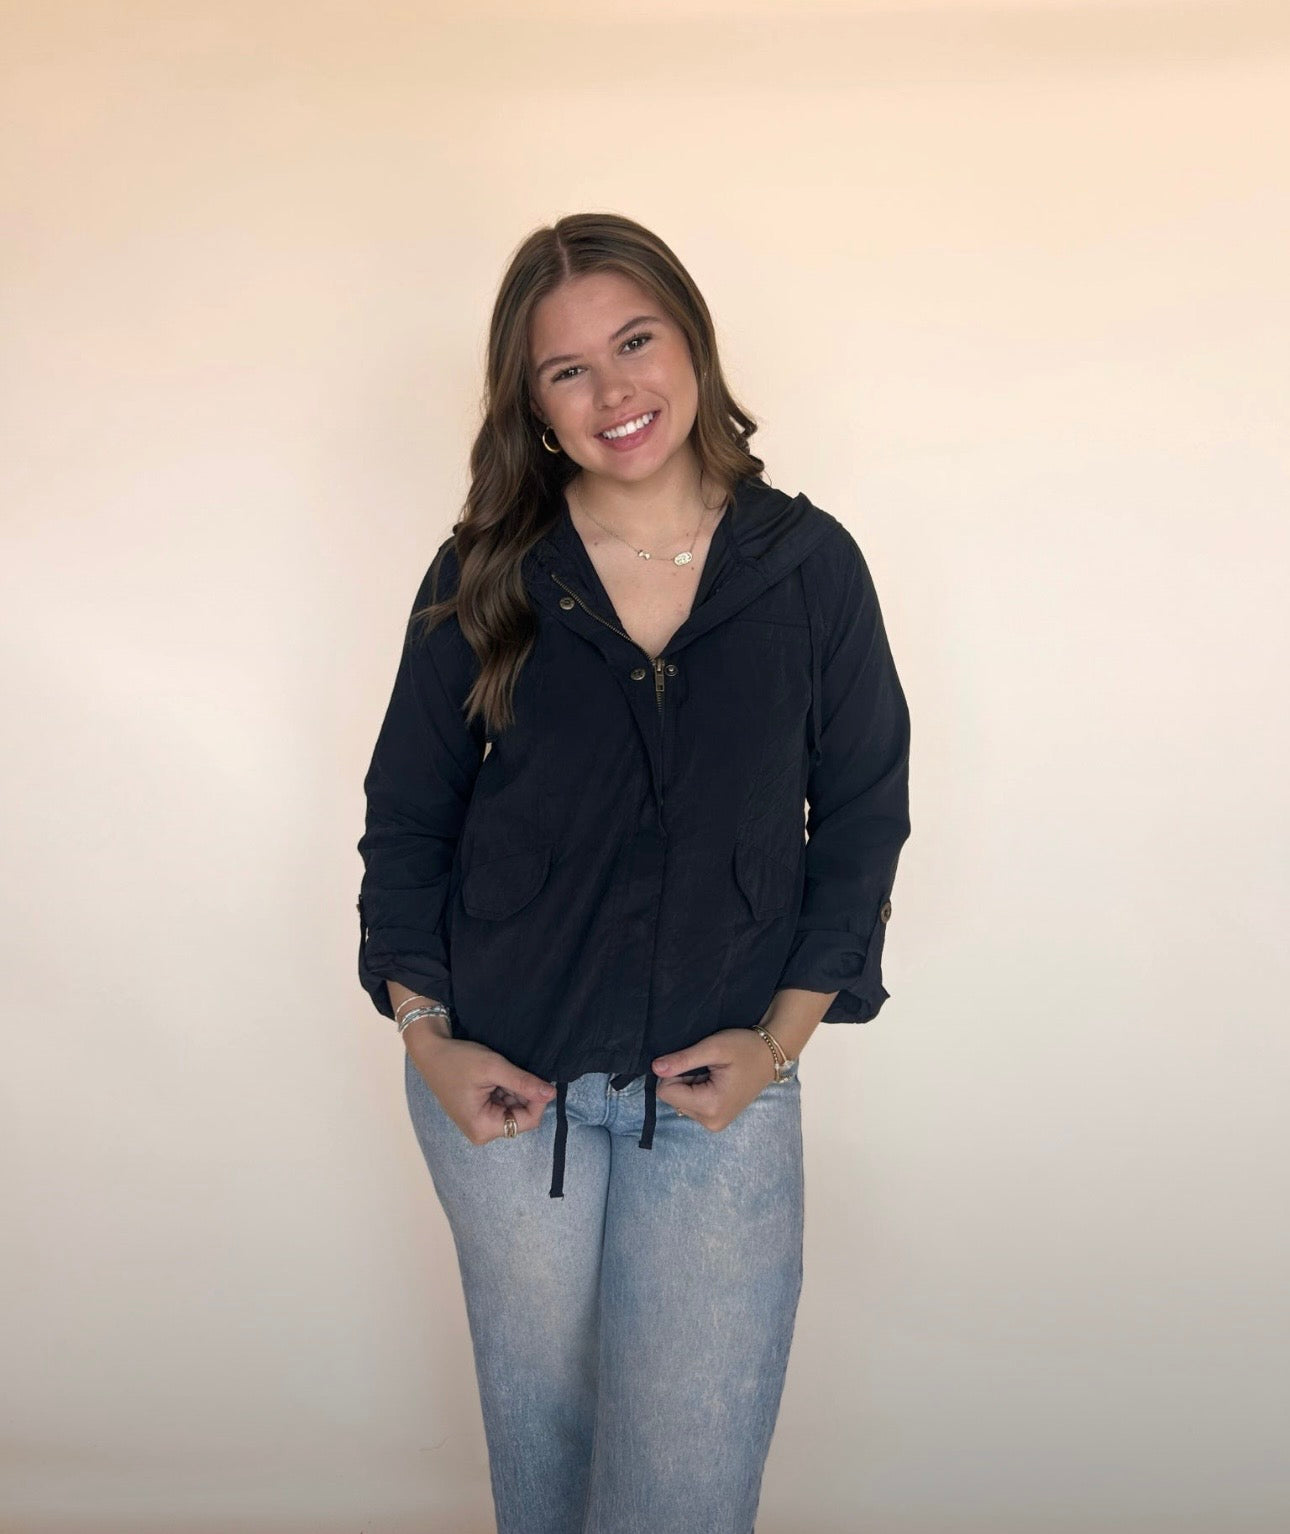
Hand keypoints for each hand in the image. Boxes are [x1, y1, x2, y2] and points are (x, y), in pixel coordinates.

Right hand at [407, 1031, 555, 1144]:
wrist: (431, 1052)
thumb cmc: (458, 1060)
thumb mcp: (494, 1068)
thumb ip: (524, 1083)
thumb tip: (552, 1093)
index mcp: (483, 1128)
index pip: (528, 1121)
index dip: (538, 1100)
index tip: (540, 1078)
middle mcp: (482, 1132)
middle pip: (521, 1116)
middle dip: (524, 1094)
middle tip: (516, 1071)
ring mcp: (480, 1124)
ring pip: (514, 1109)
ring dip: (515, 1090)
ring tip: (502, 1072)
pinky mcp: (479, 1114)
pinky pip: (503, 1105)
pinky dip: (506, 1089)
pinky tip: (497, 1076)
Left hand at [651, 1028, 778, 1131]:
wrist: (770, 1056)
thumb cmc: (745, 1048)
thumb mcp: (714, 1048)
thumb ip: (683, 1060)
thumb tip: (655, 1068)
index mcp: (710, 1106)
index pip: (666, 1092)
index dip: (674, 1072)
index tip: (695, 1061)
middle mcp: (710, 1121)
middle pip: (672, 1098)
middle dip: (683, 1079)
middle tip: (708, 1067)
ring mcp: (713, 1123)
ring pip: (679, 1101)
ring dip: (690, 1084)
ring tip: (713, 1073)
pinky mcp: (715, 1119)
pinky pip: (690, 1104)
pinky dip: (696, 1089)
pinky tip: (715, 1080)